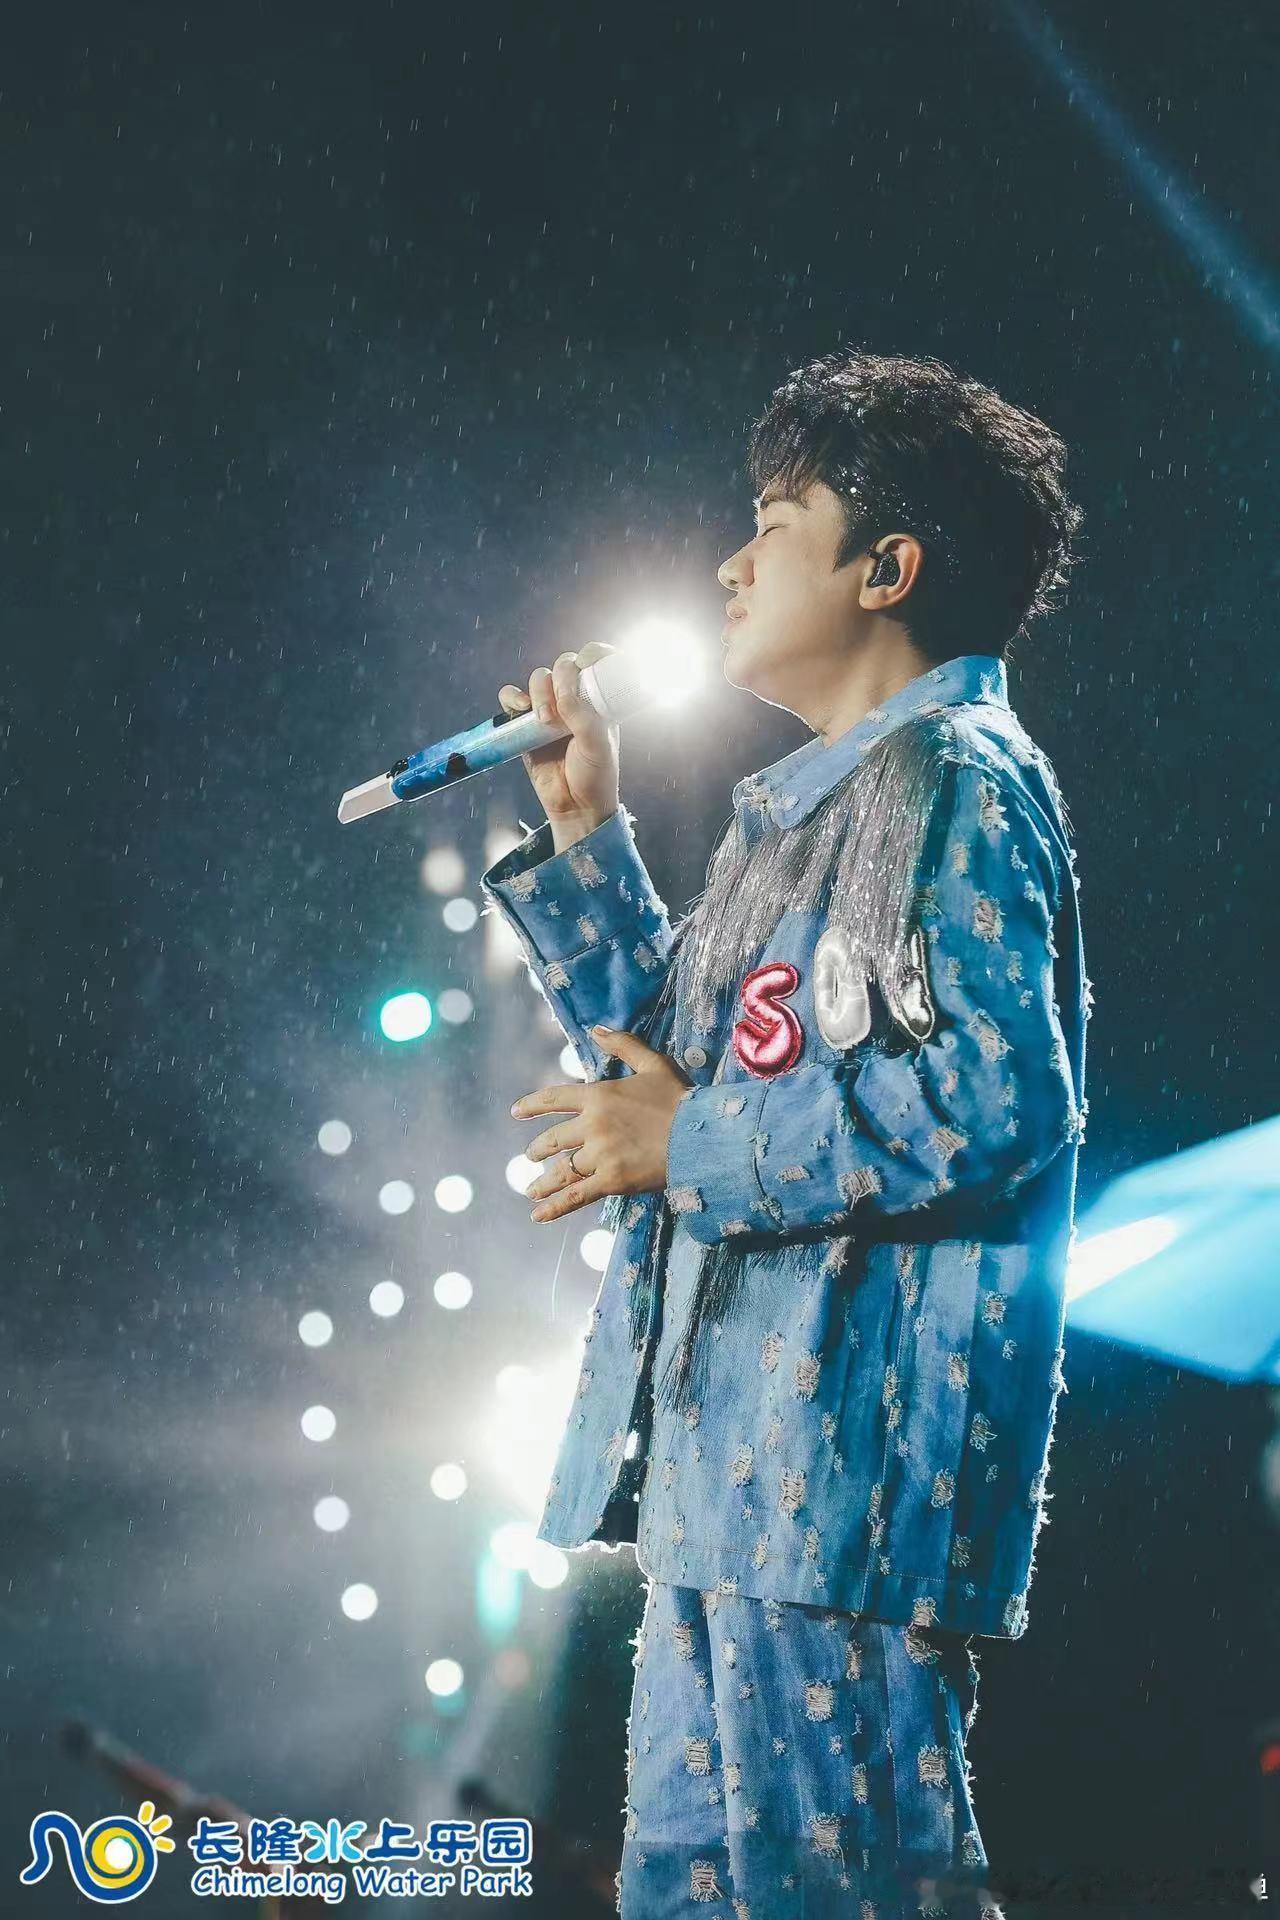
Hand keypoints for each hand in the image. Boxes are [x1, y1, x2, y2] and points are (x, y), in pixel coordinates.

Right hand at [497, 642, 620, 840]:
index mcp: (600, 700)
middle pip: (562, 666)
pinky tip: (520, 709)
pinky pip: (512, 699)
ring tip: (544, 719)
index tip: (586, 663)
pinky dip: (512, 698)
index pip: (596, 662)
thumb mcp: (598, 746)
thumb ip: (583, 716)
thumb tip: (563, 691)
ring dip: (538, 691)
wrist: (575, 807)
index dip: (591, 654)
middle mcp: (576, 700)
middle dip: (559, 677)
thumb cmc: (596, 776)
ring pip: (538, 679)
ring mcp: (550, 710)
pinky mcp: (526, 725)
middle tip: (562, 708)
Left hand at [512, 1026, 693, 1223]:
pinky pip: (575, 1196)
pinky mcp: (611, 1181)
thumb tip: (596, 1029)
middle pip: (553, 1140)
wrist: (701, 1134)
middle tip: (531, 1156)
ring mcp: (600, 1155)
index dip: (532, 1105)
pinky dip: (554, 1207)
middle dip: (538, 1149)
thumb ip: (623, 1045)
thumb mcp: (653, 1063)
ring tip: (530, 1189)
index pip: (554, 1099)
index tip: (516, 1112)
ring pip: (562, 1171)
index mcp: (598, 1095)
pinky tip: (537, 1215)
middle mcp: (592, 1125)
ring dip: (542, 1182)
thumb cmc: (680, 1098)